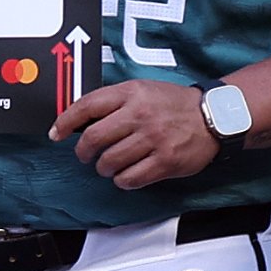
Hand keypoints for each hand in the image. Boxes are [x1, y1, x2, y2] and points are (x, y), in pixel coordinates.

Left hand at [52, 76, 220, 187]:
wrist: (214, 116)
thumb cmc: (174, 104)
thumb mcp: (144, 90)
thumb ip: (115, 101)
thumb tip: (81, 119)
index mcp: (132, 93)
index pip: (88, 105)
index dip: (66, 121)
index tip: (56, 133)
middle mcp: (140, 114)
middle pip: (94, 138)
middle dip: (83, 152)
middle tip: (86, 155)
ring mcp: (153, 139)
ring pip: (109, 162)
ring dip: (104, 168)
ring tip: (109, 166)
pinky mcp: (164, 161)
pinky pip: (130, 178)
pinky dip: (122, 181)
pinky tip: (126, 175)